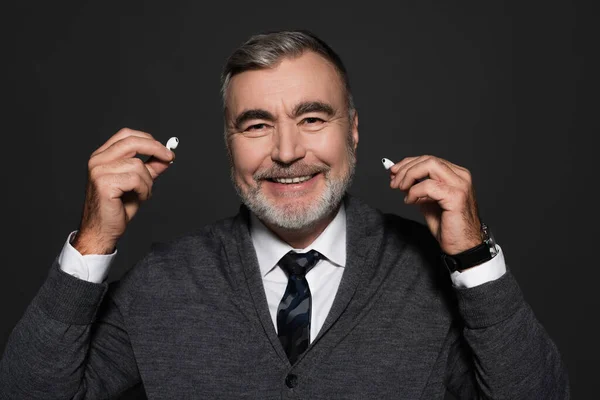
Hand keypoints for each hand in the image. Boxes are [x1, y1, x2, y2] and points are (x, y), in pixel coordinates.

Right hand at [72, 128, 174, 254]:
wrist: (103, 230)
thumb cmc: (117, 207)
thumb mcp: (138, 183)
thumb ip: (150, 168)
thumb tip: (166, 157)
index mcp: (102, 156)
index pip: (126, 135)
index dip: (148, 139)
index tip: (164, 149)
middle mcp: (97, 160)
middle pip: (132, 142)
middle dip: (155, 148)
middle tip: (169, 157)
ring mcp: (99, 171)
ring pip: (138, 165)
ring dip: (148, 182)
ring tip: (144, 193)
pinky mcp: (104, 184)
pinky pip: (136, 179)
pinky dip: (144, 190)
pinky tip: (139, 198)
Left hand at [389, 155, 481, 254]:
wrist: (462, 246)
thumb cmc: (448, 226)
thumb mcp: (428, 202)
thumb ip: (417, 188)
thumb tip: (400, 178)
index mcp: (456, 175)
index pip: (429, 160)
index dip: (408, 163)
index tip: (393, 171)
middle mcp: (460, 176)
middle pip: (428, 159)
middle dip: (406, 168)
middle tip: (393, 181)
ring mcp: (460, 185)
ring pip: (429, 165)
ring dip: (409, 175)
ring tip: (400, 189)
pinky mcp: (456, 196)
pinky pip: (428, 185)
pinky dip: (414, 191)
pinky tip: (410, 201)